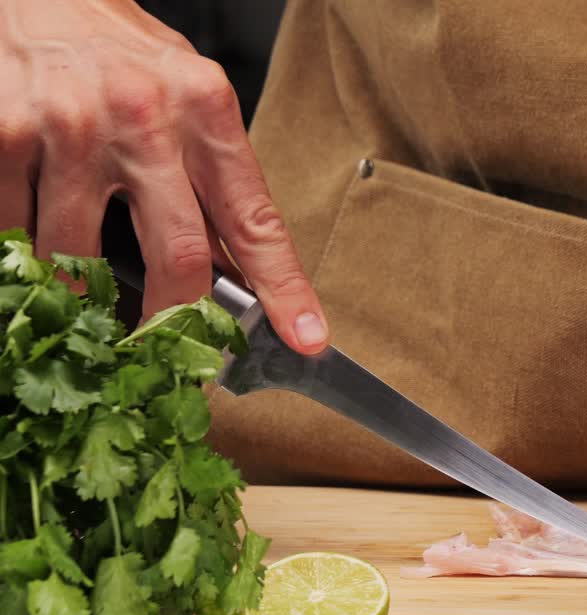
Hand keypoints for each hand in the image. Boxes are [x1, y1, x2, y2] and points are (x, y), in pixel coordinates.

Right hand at [0, 0, 327, 352]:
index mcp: (206, 108)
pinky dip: (23, 247)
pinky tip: (32, 229)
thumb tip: (233, 262)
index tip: (308, 338)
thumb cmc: (116, 48)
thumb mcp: (186, 92)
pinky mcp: (4, 134)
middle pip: (177, 257)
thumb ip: (209, 170)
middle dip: (172, 320)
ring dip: (78, 287)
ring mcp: (71, 126)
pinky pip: (15, 229)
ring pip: (80, 257)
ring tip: (78, 276)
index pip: (256, 219)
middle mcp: (145, 117)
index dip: (286, 288)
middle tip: (163, 346)